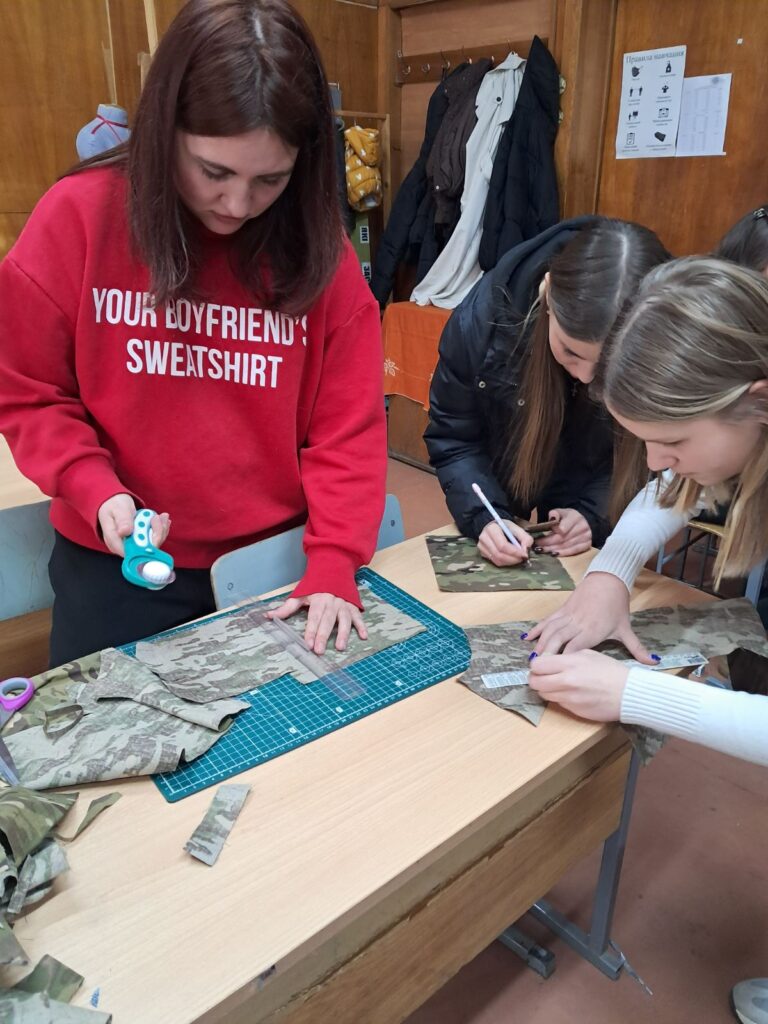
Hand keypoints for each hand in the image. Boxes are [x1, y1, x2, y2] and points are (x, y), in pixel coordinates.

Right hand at [97, 494, 170, 557]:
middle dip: (157, 532)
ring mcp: (134, 546)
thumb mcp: (118, 509)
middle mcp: (125, 547)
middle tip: (159, 517)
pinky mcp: (141, 542)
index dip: (146, 542)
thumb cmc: (114, 506)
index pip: (133, 551)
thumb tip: (124, 532)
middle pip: (146, 549)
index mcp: (115, 542)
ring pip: (153, 544)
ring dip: (160, 530)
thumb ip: (122, 520)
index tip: (152, 524)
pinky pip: (154, 539)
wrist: (115, 504)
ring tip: (162, 516)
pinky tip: (162, 520)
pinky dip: (160, 529)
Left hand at [267, 593, 366, 654]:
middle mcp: (332, 602)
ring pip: (345, 619)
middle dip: (323, 636)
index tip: (308, 644)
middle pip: (327, 621)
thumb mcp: (300, 594)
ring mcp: (343, 604)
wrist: (333, 568)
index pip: (314, 618)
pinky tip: (364, 636)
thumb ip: (286, 608)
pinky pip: (358, 616)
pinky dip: (362, 626)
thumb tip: (268, 616)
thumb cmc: (315, 585)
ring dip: (343, 633)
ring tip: (340, 647)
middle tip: (319, 650)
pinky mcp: (353, 606)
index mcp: (318, 600)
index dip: (311, 631)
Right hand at [477, 520, 532, 566]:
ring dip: (510, 562)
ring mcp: (481, 547)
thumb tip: (525, 551)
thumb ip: (525, 538)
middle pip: (499, 554)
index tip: (524, 555)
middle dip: (513, 559)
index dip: (515, 552)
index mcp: (492, 529)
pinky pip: (495, 562)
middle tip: (522, 558)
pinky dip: (505, 562)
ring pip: (497, 560)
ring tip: (517, 558)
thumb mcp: (517, 528)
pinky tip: (510, 558)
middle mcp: (484, 538)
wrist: (494, 526)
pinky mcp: (482, 553)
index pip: (502, 545)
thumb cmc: (505, 527)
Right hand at [526, 572, 654, 661]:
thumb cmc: (617, 606)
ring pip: (550, 630)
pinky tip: (527, 638)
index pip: (575, 648)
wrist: (608, 580)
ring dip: (540, 643)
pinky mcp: (562, 609)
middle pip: (558, 640)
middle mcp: (577, 624)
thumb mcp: (626, 628)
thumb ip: (637, 648)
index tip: (556, 672)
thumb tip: (654, 663)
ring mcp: (568, 616)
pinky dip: (537, 629)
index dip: (564, 659)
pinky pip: (547, 621)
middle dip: (547, 654)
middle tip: (538, 668)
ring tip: (532, 658)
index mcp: (592, 631)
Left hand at [528, 650, 629, 721]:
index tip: (541, 666)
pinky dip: (560, 698)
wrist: (629, 693)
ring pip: (543, 695)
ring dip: (547, 690)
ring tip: (558, 685)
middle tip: (543, 677)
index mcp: (569, 664)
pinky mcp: (574, 711)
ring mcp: (569, 698)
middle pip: (535, 682)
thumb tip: (549, 661)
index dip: (537, 665)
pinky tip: (571, 694)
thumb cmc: (611, 671)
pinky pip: (558, 704)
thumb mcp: (588, 655)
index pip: (536, 665)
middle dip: (536, 679)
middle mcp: (566, 681)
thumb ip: (566, 658)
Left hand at [536, 508, 591, 556]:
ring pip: (566, 546)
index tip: (538, 539)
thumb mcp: (561, 512)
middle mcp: (582, 527)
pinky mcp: (587, 545)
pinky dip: (562, 553)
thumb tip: (552, 518)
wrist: (584, 522)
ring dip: (552, 550)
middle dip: (548, 543)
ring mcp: (586, 537)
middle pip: (562, 539)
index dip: (549, 535)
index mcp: (575, 517)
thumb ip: (555, 514)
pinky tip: (553, 554)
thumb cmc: (569, 518)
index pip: (561, 529)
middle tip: (536, 547)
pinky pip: (573, 551)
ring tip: (541, 551)